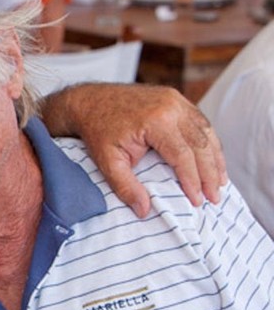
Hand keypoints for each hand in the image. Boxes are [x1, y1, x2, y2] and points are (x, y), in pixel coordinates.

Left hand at [59, 84, 226, 217]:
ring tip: (219, 182)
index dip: (193, 180)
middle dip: (210, 173)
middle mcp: (171, 106)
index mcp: (156, 120)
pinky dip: (208, 142)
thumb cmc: (98, 131)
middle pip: (201, 144)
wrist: (90, 101)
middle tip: (215, 198)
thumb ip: (125, 186)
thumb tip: (144, 211)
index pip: (183, 155)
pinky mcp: (176, 98)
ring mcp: (175, 99)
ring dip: (215, 158)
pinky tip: (212, 160)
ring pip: (205, 132)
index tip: (198, 201)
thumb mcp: (107, 162)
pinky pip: (200, 122)